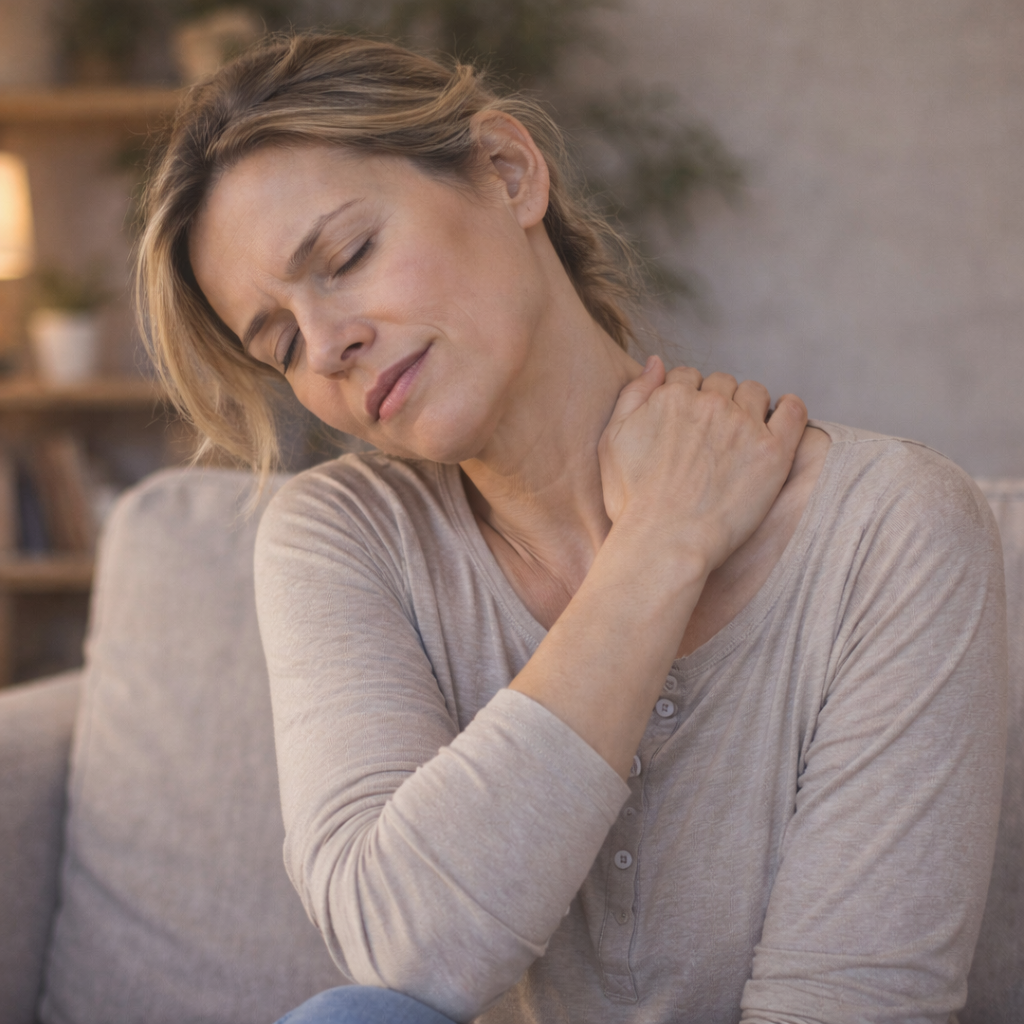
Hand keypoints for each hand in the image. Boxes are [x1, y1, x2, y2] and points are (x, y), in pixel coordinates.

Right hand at [597, 356, 807, 573]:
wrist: (665, 541)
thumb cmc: (633, 500)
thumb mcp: (612, 440)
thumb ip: (633, 394)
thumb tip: (655, 361)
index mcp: (672, 397)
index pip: (687, 377)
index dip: (687, 397)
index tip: (688, 422)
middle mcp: (711, 403)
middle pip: (722, 382)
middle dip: (717, 401)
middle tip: (713, 435)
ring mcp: (744, 425)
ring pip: (755, 393)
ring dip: (749, 406)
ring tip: (742, 435)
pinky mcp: (773, 451)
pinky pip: (794, 412)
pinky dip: (790, 410)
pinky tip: (781, 420)